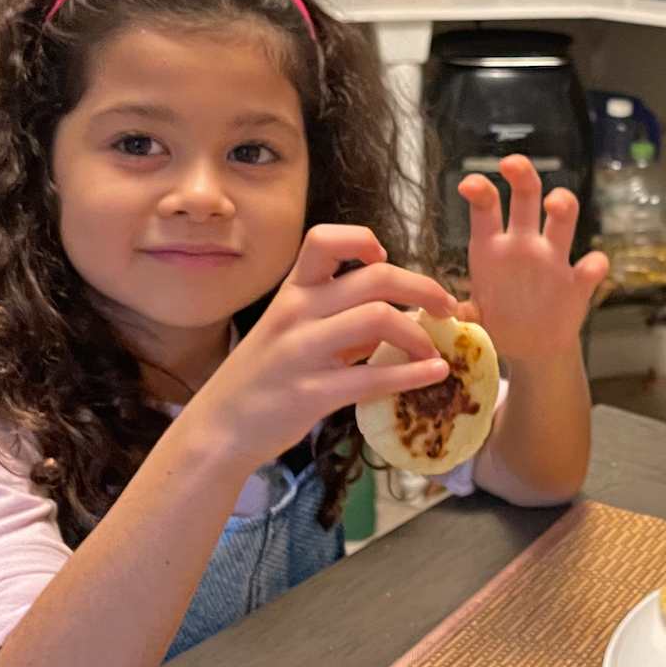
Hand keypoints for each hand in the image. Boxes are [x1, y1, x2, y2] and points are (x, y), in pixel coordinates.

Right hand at [180, 225, 457, 472]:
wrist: (220, 427)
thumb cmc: (263, 376)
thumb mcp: (292, 332)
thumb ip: (339, 318)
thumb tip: (394, 315)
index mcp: (292, 292)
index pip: (324, 239)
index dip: (362, 239)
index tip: (385, 257)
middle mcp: (296, 313)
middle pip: (374, 278)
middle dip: (422, 287)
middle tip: (445, 307)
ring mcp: (302, 352)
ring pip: (377, 319)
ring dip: (418, 334)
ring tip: (433, 350)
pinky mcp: (310, 393)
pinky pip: (372, 378)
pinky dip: (412, 375)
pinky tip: (435, 374)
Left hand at [459, 154, 607, 361]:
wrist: (532, 351)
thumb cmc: (498, 322)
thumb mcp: (476, 320)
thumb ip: (465, 314)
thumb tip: (449, 314)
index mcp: (493, 247)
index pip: (487, 208)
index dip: (480, 191)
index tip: (469, 184)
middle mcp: (524, 244)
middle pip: (526, 197)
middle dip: (522, 175)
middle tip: (512, 164)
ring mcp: (553, 260)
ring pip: (562, 220)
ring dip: (562, 205)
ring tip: (555, 204)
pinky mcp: (577, 284)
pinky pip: (591, 268)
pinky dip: (594, 265)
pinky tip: (592, 267)